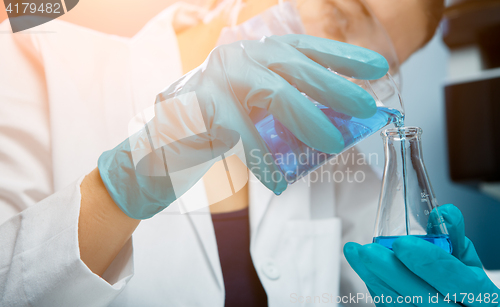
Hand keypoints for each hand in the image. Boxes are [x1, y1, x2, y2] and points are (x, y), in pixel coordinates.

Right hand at [98, 34, 387, 219]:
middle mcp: (240, 57)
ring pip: (273, 93)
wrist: (169, 140)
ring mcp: (220, 78)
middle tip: (365, 107)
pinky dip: (263, 160)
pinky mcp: (203, 107)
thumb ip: (292, 107)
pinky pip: (243, 135)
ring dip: (307, 120)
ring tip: (332, 145)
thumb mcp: (261, 108)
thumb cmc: (223, 123)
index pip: (306, 48)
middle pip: (296, 66)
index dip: (343, 56)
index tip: (378, 69)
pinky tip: (279, 181)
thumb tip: (340, 122)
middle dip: (335, 87)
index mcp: (258, 53)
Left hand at [344, 204, 499, 305]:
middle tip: (367, 250)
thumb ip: (454, 236)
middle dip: (391, 272)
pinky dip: (376, 287)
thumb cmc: (464, 287)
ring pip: (400, 305)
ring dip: (373, 278)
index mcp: (481, 297)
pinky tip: (363, 269)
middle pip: (422, 297)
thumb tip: (442, 213)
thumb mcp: (467, 262)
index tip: (402, 243)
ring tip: (354, 253)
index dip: (428, 263)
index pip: (457, 281)